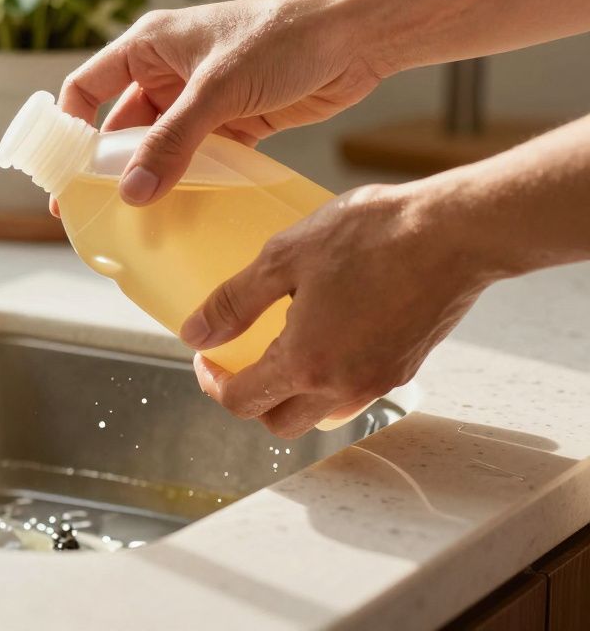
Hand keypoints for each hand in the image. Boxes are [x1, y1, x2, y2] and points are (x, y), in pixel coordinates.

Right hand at [57, 0, 386, 205]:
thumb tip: (132, 193)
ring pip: (160, 148)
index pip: (87, 88)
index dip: (69, 129)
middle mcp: (168, 72)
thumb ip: (171, 144)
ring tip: (136, 222)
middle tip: (93, 212)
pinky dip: (189, 183)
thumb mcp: (217, 91)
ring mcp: (201, 100)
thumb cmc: (283, 38)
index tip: (61, 174)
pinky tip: (180, 212)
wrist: (357, 37)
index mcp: (149, 46)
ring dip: (151, 180)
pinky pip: (198, 159)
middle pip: (121, 127)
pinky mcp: (234, 123)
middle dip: (108, 168)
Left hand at [179, 183, 492, 437]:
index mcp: (306, 363)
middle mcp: (344, 386)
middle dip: (250, 398)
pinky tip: (327, 334)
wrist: (456, 231)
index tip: (206, 355)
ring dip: (292, 394)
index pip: (242, 401)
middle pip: (279, 423)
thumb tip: (197, 332)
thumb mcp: (283, 257)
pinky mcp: (405, 366)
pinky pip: (354, 392)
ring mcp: (379, 381)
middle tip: (237, 358)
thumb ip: (234, 301)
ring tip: (281, 346)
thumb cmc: (373, 236)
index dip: (211, 381)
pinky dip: (329, 379)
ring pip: (320, 413)